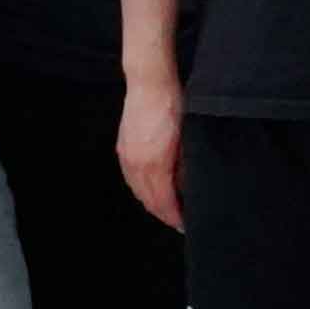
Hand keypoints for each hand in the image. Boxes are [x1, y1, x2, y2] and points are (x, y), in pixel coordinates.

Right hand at [116, 79, 185, 228]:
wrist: (149, 83)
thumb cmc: (173, 106)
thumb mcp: (187, 139)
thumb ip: (185, 167)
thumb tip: (187, 188)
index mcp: (154, 164)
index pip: (164, 201)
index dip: (174, 217)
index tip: (185, 225)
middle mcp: (136, 164)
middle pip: (149, 200)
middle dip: (163, 214)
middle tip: (178, 222)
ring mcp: (126, 157)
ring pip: (138, 191)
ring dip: (151, 203)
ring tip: (167, 209)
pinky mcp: (122, 149)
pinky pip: (131, 178)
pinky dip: (141, 189)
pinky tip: (150, 190)